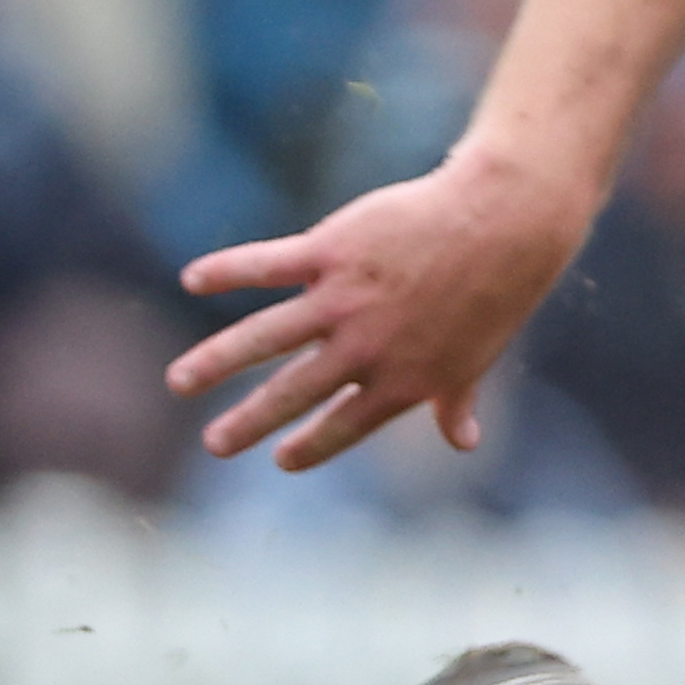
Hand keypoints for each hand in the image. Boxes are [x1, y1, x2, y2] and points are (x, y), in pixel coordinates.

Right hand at [169, 145, 594, 470]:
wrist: (503, 222)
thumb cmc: (495, 291)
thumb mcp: (476, 358)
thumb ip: (456, 402)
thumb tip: (464, 442)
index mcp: (400, 381)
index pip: (344, 427)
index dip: (311, 448)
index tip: (280, 462)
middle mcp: (365, 349)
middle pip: (293, 393)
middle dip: (250, 421)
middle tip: (214, 445)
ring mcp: (344, 300)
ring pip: (264, 337)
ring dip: (216, 360)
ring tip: (180, 382)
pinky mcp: (331, 251)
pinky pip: (267, 266)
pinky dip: (228, 271)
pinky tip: (193, 279)